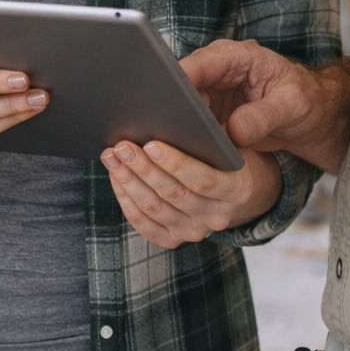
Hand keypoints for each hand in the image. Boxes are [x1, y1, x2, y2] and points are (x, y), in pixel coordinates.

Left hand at [100, 138, 282, 247]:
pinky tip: (116, 177)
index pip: (203, 180)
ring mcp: (194, 231)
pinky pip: (144, 224)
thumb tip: (181, 111)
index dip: (175, 163)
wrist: (223, 188)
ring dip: (129, 181)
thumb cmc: (219, 155)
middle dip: (144, 168)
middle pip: (173, 194)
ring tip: (112, 157)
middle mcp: (218, 216)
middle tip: (123, 146)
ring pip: (154, 209)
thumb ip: (210, 133)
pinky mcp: (173, 239)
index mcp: (237, 190)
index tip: (150, 144)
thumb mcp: (224, 142)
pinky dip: (126, 200)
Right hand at [179, 40, 349, 175]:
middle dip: (172, 108)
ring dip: (178, 127)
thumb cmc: (306, 100)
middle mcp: (218, 71)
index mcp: (237, 56)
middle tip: (164, 132)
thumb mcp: (292, 106)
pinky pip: (190, 125)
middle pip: (182, 86)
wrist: (312, 114)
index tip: (167, 101)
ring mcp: (212, 93)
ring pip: (181, 108)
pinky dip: (187, 138)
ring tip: (173, 147)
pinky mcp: (210, 114)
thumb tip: (234, 131)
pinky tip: (185, 154)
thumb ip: (264, 116)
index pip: (199, 64)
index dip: (179, 80)